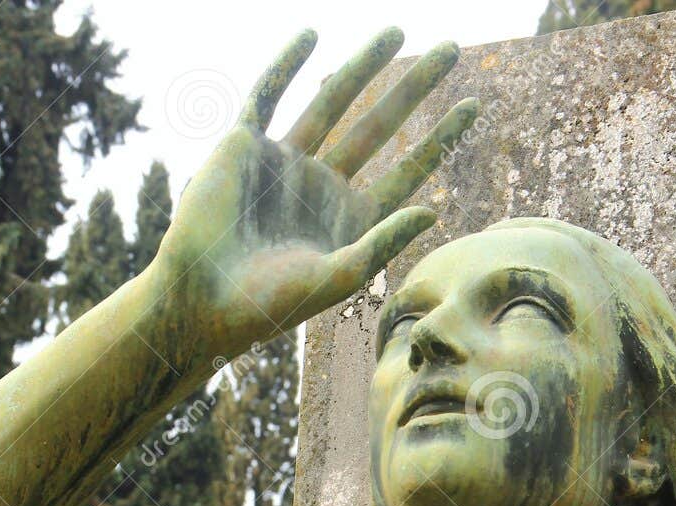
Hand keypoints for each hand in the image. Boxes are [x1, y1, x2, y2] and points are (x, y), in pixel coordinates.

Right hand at [151, 28, 476, 360]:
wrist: (201, 301)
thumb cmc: (269, 304)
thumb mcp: (337, 276)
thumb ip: (383, 242)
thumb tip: (435, 209)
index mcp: (349, 218)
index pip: (407, 171)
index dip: (440, 139)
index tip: (474, 106)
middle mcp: (321, 185)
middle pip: (379, 126)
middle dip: (414, 88)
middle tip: (451, 49)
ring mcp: (284, 161)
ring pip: (332, 102)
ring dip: (363, 67)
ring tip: (397, 31)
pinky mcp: (243, 146)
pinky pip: (267, 96)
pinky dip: (286, 65)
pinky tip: (311, 37)